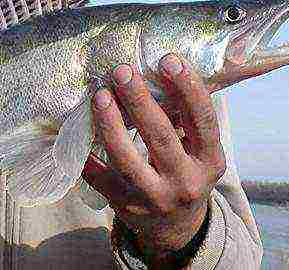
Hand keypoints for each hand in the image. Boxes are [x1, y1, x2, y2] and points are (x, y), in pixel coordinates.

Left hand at [83, 54, 225, 263]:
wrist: (177, 228)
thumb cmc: (185, 172)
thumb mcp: (199, 150)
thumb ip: (187, 117)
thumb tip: (164, 66)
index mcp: (209, 160)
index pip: (202, 120)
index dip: (187, 88)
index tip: (168, 59)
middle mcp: (186, 181)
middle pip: (160, 137)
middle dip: (139, 101)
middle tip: (121, 71)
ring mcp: (155, 198)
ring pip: (127, 159)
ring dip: (110, 124)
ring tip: (100, 95)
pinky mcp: (127, 207)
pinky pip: (102, 180)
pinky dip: (88, 158)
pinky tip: (79, 135)